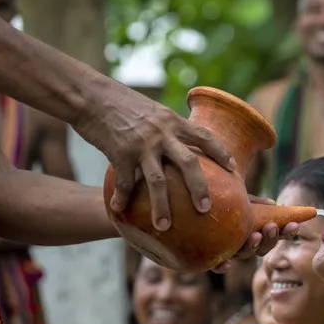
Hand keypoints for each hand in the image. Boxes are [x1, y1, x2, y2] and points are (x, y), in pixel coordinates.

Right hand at [72, 77, 237, 230]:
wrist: (90, 95)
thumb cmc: (121, 103)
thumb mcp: (151, 110)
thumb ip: (167, 128)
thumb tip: (180, 144)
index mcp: (172, 121)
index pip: (204, 136)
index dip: (220, 152)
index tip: (233, 169)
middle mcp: (161, 133)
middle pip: (189, 164)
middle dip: (199, 189)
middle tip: (205, 210)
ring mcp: (141, 144)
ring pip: (158, 182)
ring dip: (162, 207)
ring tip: (164, 227)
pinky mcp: (120, 153)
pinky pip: (125, 183)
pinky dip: (122, 199)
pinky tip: (119, 210)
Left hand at [211, 196, 300, 273]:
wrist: (198, 209)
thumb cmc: (224, 200)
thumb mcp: (242, 199)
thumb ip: (255, 203)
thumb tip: (273, 204)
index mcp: (259, 231)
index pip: (277, 234)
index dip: (287, 232)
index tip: (294, 225)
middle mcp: (247, 244)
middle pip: (264, 248)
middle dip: (270, 238)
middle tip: (271, 227)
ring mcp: (232, 250)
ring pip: (245, 254)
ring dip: (252, 246)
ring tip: (255, 235)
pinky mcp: (213, 255)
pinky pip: (218, 265)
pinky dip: (223, 266)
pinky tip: (226, 264)